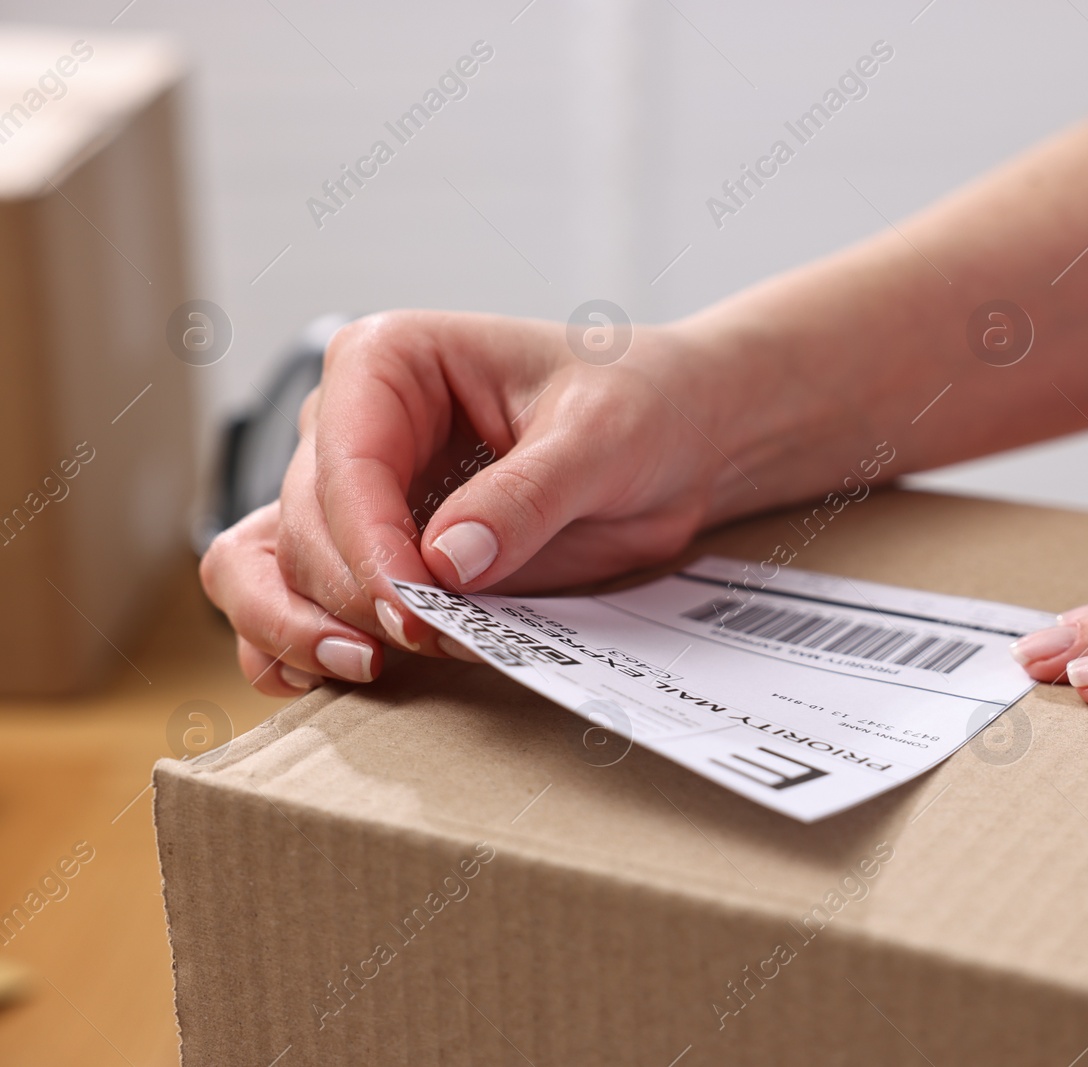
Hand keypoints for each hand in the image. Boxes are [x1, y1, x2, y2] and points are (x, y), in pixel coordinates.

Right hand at [202, 310, 732, 692]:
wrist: (674, 436)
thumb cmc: (637, 402)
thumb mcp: (601, 437)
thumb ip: (527, 496)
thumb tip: (448, 562)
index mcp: (388, 361)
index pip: (346, 463)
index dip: (369, 547)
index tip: (417, 609)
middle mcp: (350, 421)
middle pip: (304, 524)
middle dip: (356, 593)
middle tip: (430, 640)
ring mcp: (354, 490)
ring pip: (268, 563)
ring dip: (296, 625)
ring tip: (364, 668)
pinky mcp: (371, 550)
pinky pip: (289, 596)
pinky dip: (290, 641)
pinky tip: (324, 678)